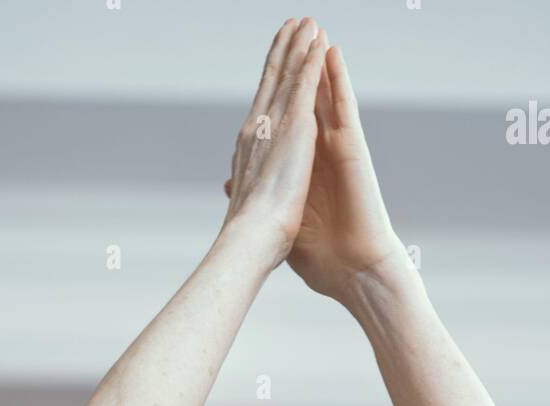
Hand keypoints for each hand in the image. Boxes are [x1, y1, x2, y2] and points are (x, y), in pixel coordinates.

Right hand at [220, 18, 326, 270]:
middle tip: (289, 26)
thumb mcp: (244, 204)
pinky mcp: (295, 125)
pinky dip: (310, 59)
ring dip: (298, 46)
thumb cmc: (249, 236)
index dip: (268, 83)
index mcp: (249, 149)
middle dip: (282, 53)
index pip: (261, 107)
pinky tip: (317, 39)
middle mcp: (258, 128)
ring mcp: (275, 123)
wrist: (251, 239)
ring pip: (288, 75)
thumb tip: (231, 188)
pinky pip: (304, 83)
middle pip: (272, 82)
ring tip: (307, 22)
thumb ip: (242, 188)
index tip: (274, 63)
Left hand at [285, 38, 407, 300]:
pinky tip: (331, 53)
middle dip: (298, 64)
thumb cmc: (324, 259)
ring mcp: (338, 148)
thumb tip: (234, 188)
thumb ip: (265, 202)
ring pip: (326, 95)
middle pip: (307, 98)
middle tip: (292, 29)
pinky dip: (338, 80)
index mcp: (305, 169)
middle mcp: (322, 153)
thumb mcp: (285, 226)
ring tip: (312, 27)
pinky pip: (344, 107)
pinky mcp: (351, 150)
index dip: (280, 92)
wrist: (353, 272)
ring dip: (318, 60)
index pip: (289, 122)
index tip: (270, 67)